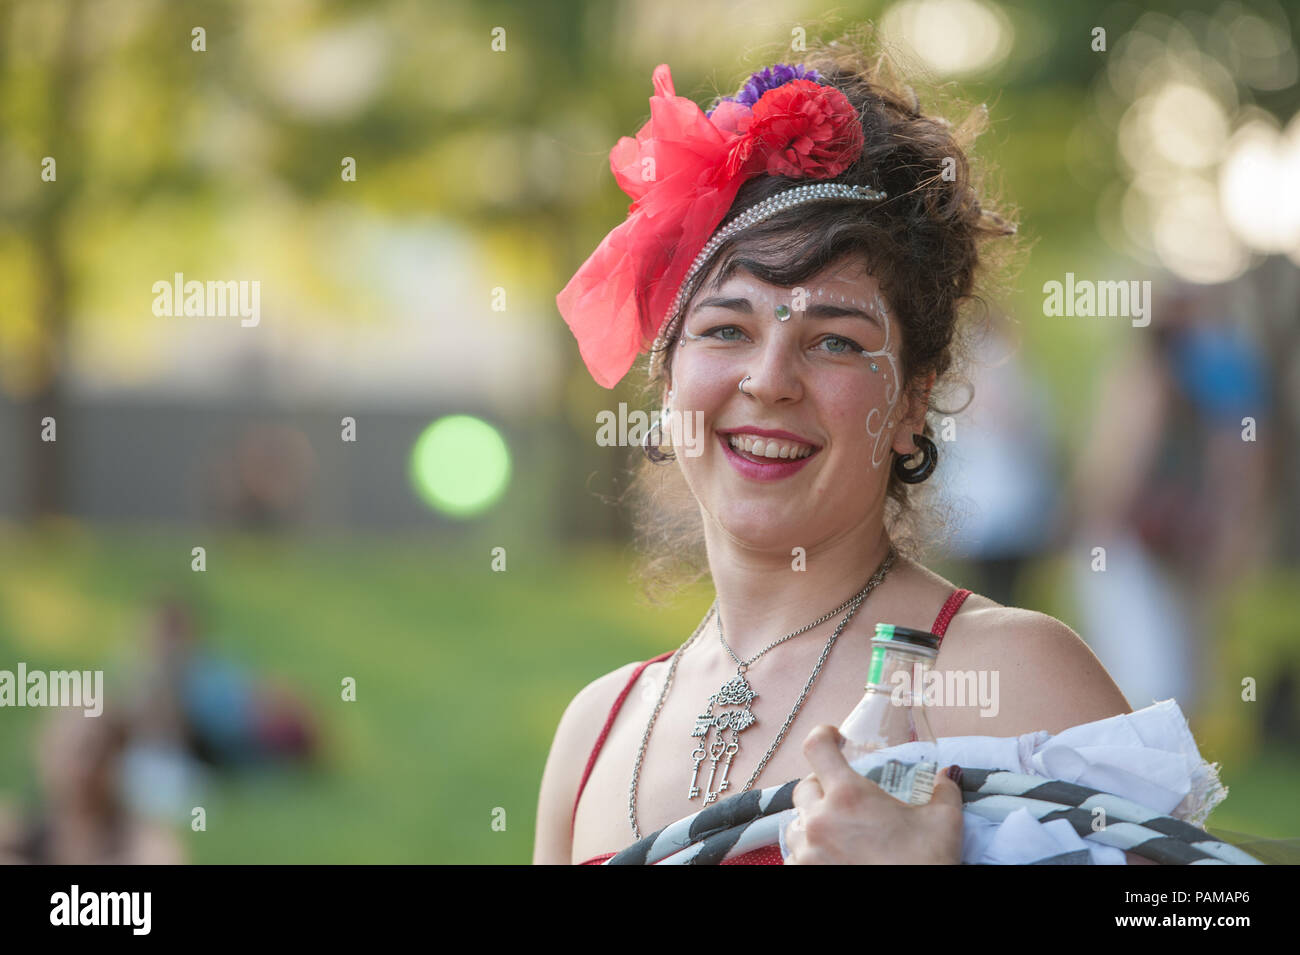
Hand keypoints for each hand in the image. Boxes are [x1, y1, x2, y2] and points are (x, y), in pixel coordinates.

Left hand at [784, 724, 963, 864]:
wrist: (917, 912)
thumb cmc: (926, 864)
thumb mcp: (943, 822)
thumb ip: (944, 790)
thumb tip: (949, 774)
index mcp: (848, 796)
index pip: (816, 747)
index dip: (822, 736)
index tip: (833, 738)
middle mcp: (819, 819)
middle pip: (805, 787)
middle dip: (822, 786)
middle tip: (844, 796)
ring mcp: (807, 851)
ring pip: (798, 823)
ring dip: (814, 822)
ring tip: (840, 831)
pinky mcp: (802, 874)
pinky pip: (796, 855)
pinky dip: (810, 853)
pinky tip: (833, 857)